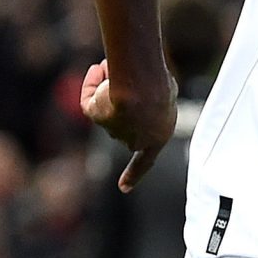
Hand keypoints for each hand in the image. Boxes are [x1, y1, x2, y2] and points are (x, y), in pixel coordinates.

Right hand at [80, 60, 178, 191]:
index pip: (146, 160)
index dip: (134, 173)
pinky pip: (90, 100)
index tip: (124, 189)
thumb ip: (153, 100)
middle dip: (126, 104)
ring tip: (120, 70)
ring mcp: (115, 131)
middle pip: (126, 124)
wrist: (143, 88)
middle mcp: (135, 140)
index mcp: (157, 139)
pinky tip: (98, 69)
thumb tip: (128, 97)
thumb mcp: (167, 93)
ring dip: (112, 86)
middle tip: (127, 80)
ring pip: (109, 107)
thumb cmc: (161, 87)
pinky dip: (92, 84)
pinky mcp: (96, 117)